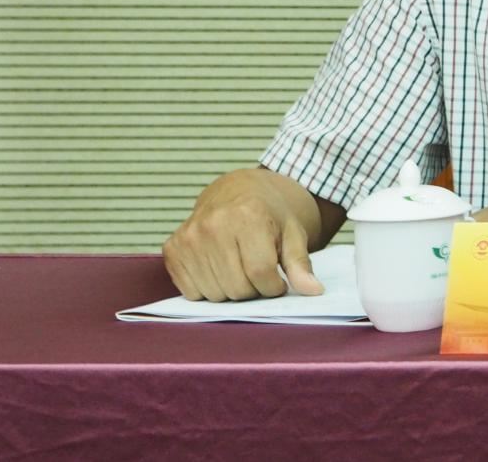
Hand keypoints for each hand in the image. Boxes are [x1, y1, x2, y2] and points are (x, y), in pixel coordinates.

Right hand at [163, 167, 328, 300]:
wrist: (237, 191)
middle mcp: (213, 224)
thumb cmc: (269, 214)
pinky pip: (192, 292)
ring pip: (215, 294)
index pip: (261, 274)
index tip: (278, 280)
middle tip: (258, 272)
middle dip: (254, 289)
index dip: (274, 286)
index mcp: (247, 215)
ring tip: (240, 267)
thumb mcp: (292, 233)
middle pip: (237, 288)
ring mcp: (189, 236)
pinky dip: (208, 288)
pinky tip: (219, 267)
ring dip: (231, 290)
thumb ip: (300, 263)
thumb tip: (314, 291)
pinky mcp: (173, 248)